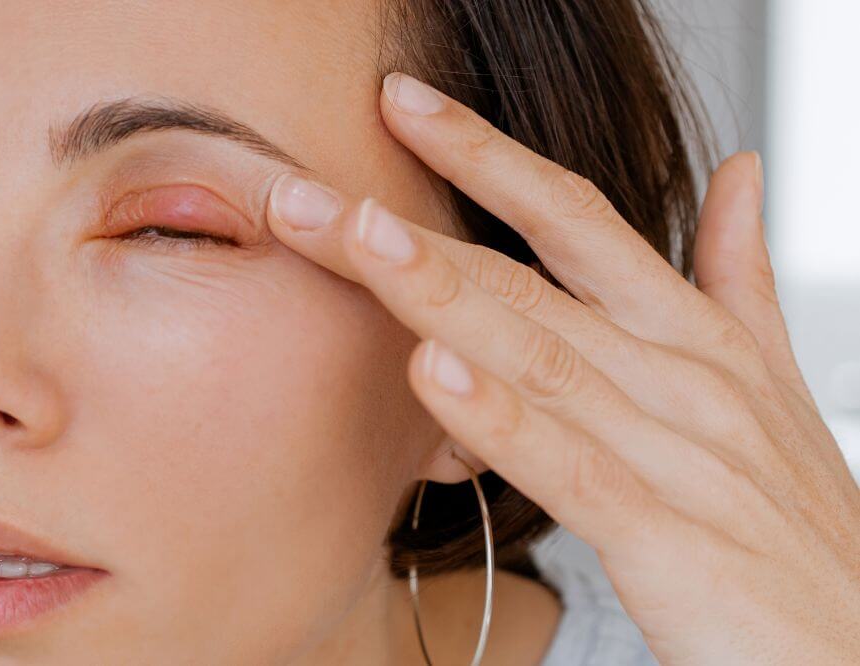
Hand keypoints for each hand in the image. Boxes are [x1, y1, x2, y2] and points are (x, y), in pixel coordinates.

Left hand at [263, 72, 859, 664]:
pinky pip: (573, 468)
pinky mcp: (674, 540)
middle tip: (304, 191)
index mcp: (691, 334)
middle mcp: (680, 376)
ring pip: (536, 355)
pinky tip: (430, 378)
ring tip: (357, 239)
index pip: (575, 219)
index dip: (485, 155)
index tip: (401, 104)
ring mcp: (680, 452)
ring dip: (438, 295)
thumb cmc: (795, 522)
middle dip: (408, 230)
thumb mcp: (769, 383)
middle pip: (522, 279)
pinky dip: (502, 421)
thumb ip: (736, 279)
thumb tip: (739, 172)